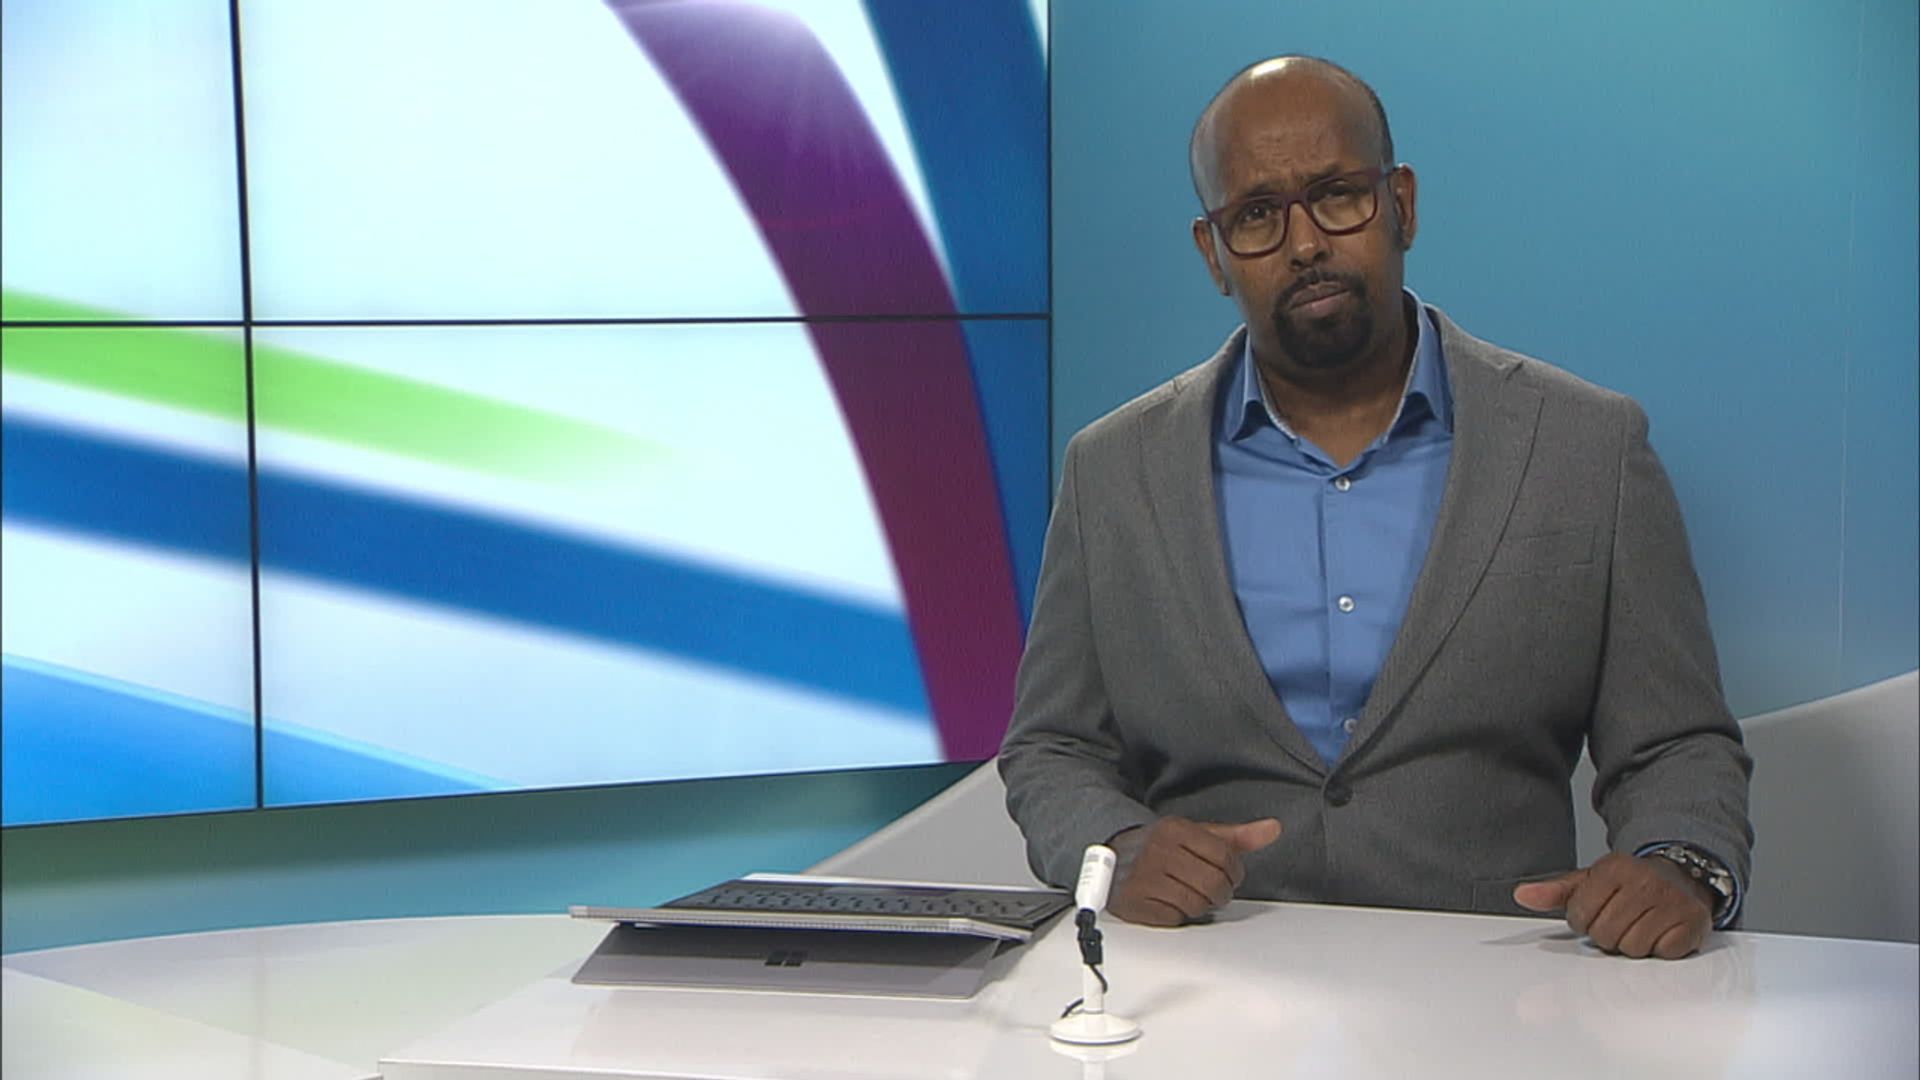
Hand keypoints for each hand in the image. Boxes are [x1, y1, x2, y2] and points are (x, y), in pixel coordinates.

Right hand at [1105, 816, 1281, 925]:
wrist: (1110, 857)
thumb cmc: (1159, 848)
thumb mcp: (1196, 835)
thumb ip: (1235, 836)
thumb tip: (1273, 829)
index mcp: (1175, 830)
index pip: (1225, 857)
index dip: (1233, 872)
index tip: (1228, 875)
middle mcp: (1158, 850)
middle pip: (1213, 884)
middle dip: (1220, 893)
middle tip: (1212, 891)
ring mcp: (1144, 877)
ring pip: (1196, 904)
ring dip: (1200, 906)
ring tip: (1190, 895)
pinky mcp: (1135, 902)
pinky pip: (1174, 919)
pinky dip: (1178, 916)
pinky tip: (1171, 903)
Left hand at [1512, 852, 1714, 958]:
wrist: (1683, 876)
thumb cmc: (1631, 883)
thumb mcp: (1591, 880)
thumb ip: (1555, 891)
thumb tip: (1522, 896)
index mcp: (1614, 869)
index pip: (1580, 915)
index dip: (1584, 921)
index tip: (1596, 912)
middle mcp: (1645, 882)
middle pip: (1605, 935)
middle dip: (1608, 934)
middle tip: (1621, 919)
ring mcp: (1672, 902)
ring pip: (1632, 948)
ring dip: (1632, 944)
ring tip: (1640, 925)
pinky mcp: (1692, 923)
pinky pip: (1662, 953)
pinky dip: (1660, 948)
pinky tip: (1661, 931)